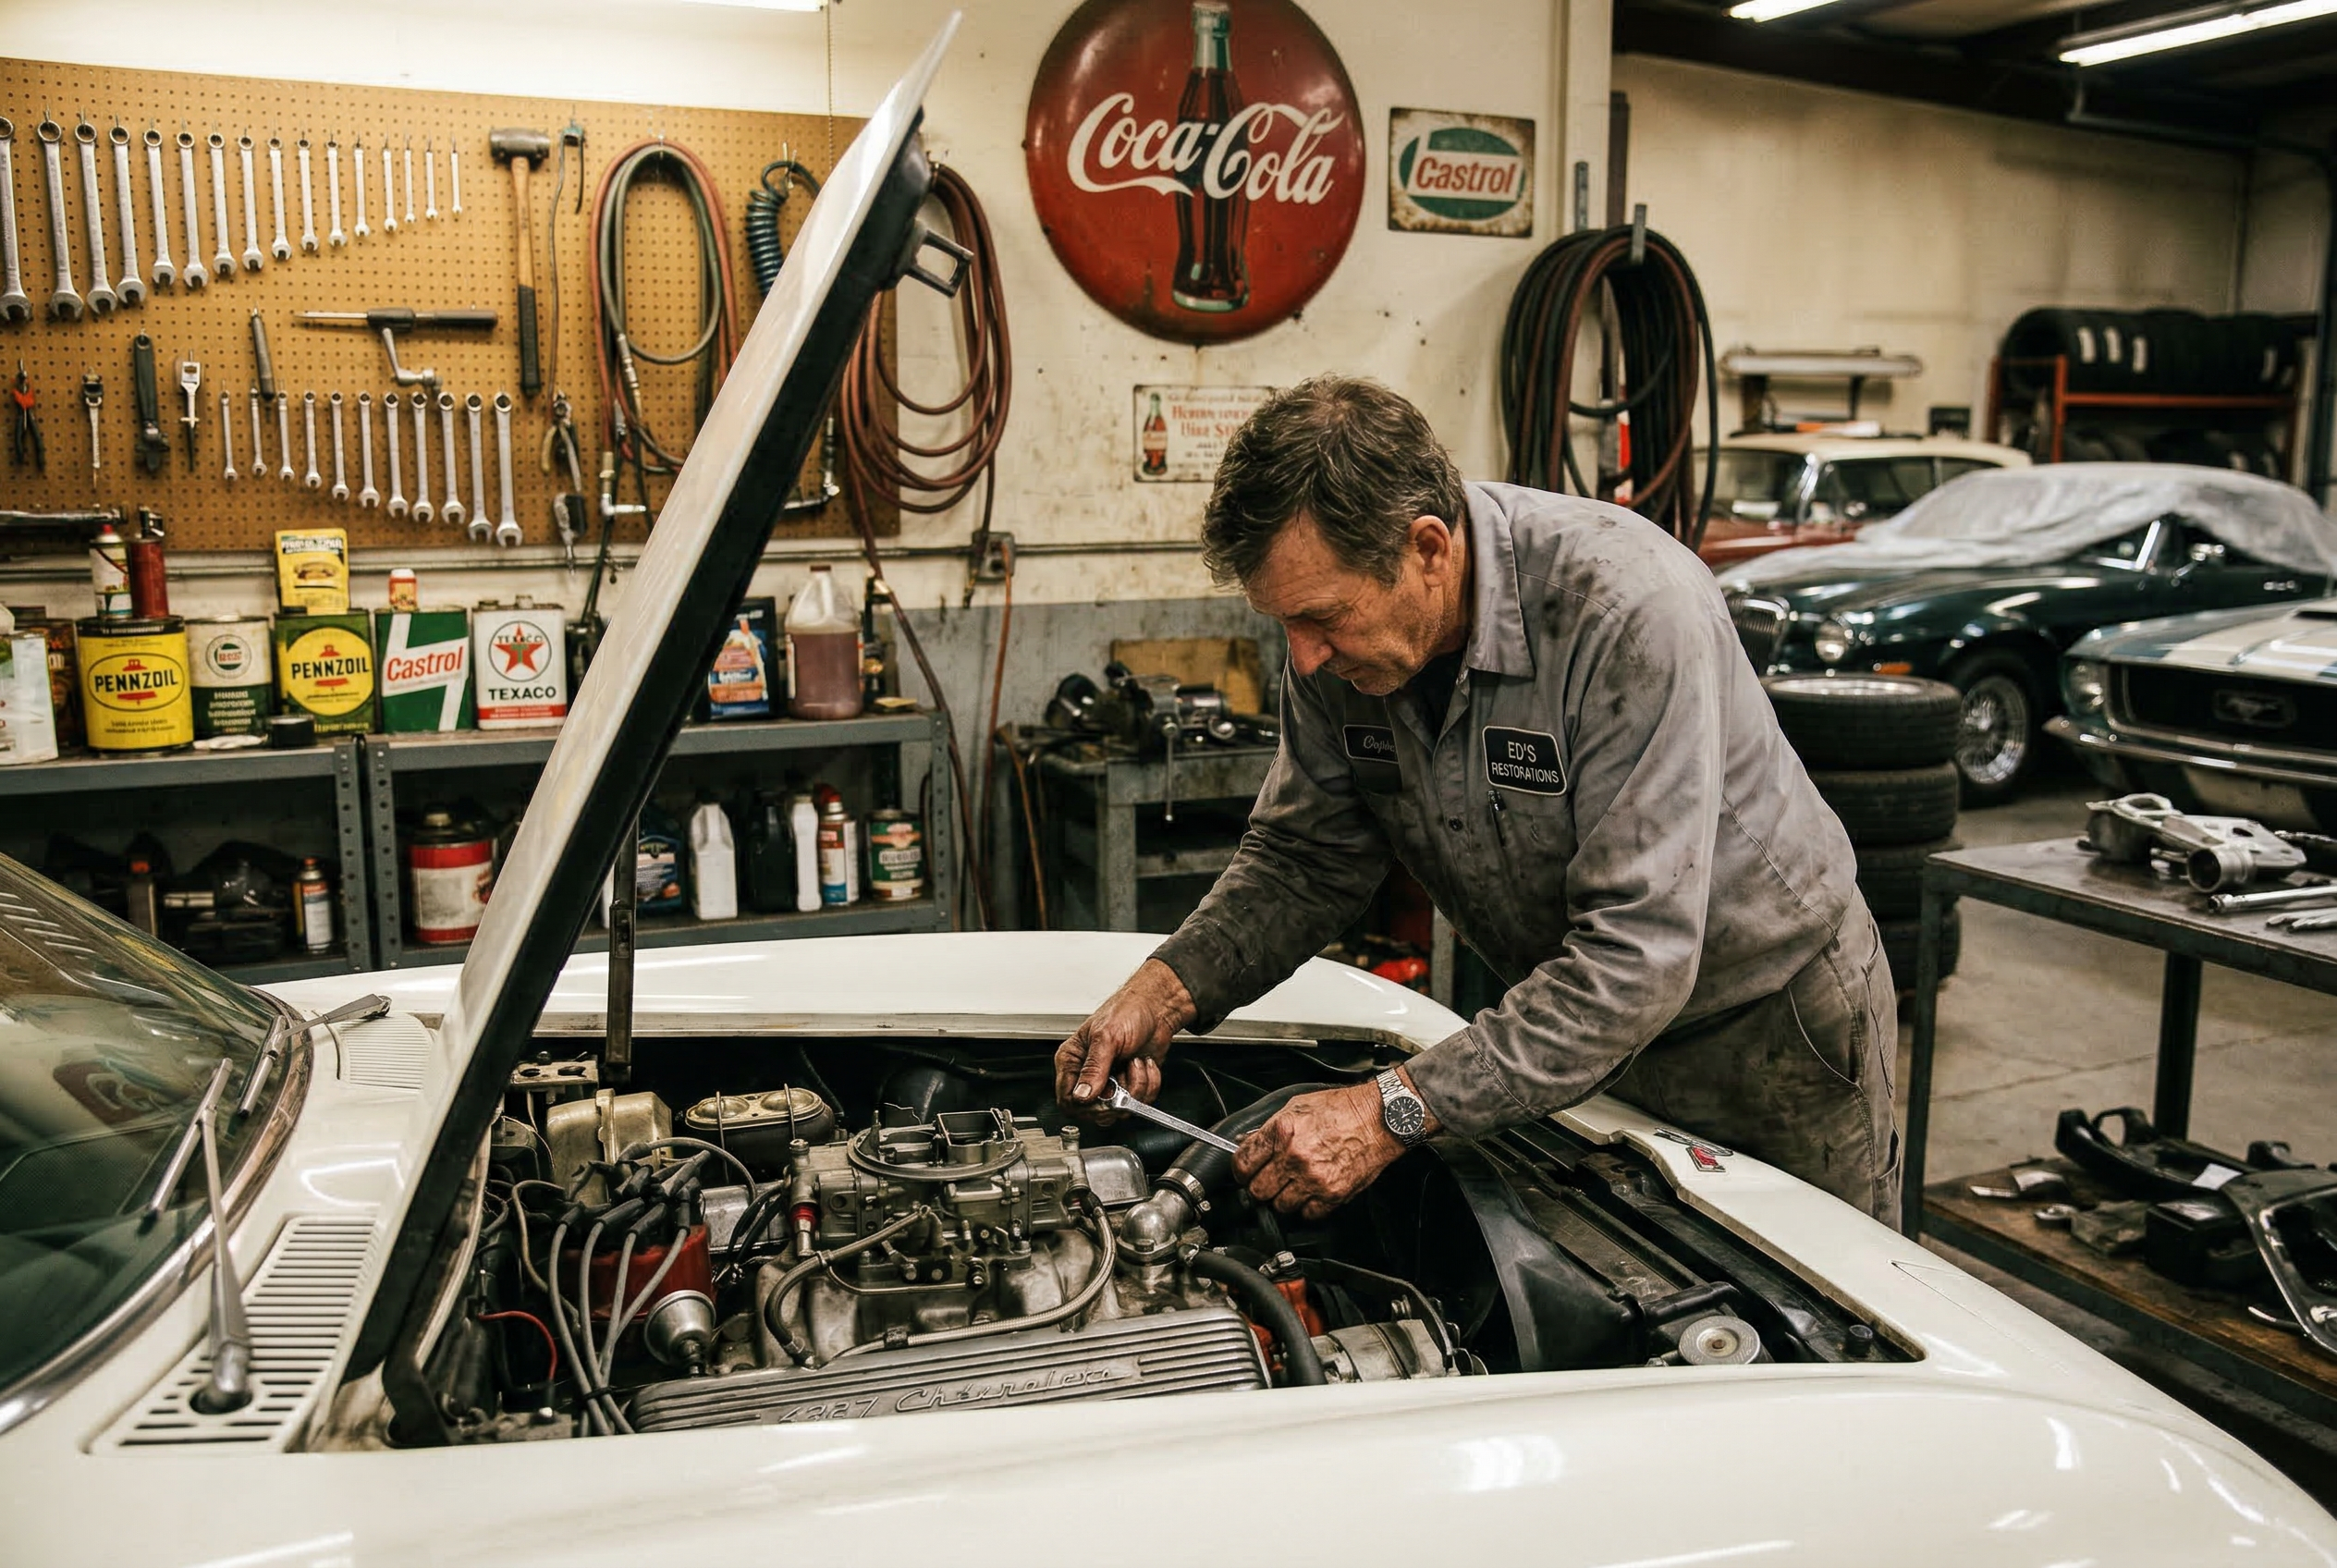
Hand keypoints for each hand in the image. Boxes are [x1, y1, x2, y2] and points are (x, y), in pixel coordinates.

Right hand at [1055, 959, 1196, 1118]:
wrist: (1157, 1008)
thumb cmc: (1128, 1010)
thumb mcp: (1106, 1037)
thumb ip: (1094, 1068)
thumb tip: (1082, 1094)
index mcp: (1072, 1060)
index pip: (1067, 1099)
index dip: (1086, 1105)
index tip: (1105, 1097)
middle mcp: (1089, 1074)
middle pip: (1093, 1110)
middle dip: (1116, 1097)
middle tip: (1125, 1079)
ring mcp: (1111, 1081)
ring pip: (1119, 1109)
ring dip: (1136, 1087)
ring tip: (1136, 1062)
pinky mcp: (1130, 1084)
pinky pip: (1139, 1102)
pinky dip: (1149, 1084)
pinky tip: (1145, 1064)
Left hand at [1233, 1073, 1428, 1220]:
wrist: (1379, 1119)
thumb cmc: (1342, 1109)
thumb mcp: (1298, 1106)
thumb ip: (1269, 1128)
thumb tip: (1247, 1143)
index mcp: (1282, 1132)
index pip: (1242, 1163)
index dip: (1241, 1170)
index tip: (1245, 1172)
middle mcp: (1295, 1157)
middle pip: (1258, 1191)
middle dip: (1260, 1187)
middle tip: (1268, 1180)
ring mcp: (1314, 1179)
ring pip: (1280, 1206)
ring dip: (1283, 1198)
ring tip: (1294, 1184)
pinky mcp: (1332, 1195)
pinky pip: (1307, 1214)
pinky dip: (1307, 1206)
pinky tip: (1311, 1191)